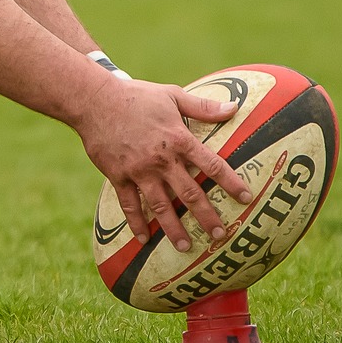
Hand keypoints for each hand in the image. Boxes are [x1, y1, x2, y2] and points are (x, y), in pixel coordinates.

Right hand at [77, 79, 249, 251]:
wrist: (95, 100)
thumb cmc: (137, 96)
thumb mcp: (173, 96)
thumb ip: (203, 107)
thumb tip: (234, 108)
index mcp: (179, 140)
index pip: (211, 165)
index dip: (231, 182)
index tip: (246, 198)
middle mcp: (161, 160)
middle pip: (189, 193)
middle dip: (207, 216)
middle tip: (220, 236)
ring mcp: (139, 171)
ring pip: (161, 206)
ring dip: (174, 228)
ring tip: (185, 247)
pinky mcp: (118, 176)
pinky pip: (129, 205)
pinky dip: (137, 223)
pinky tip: (144, 239)